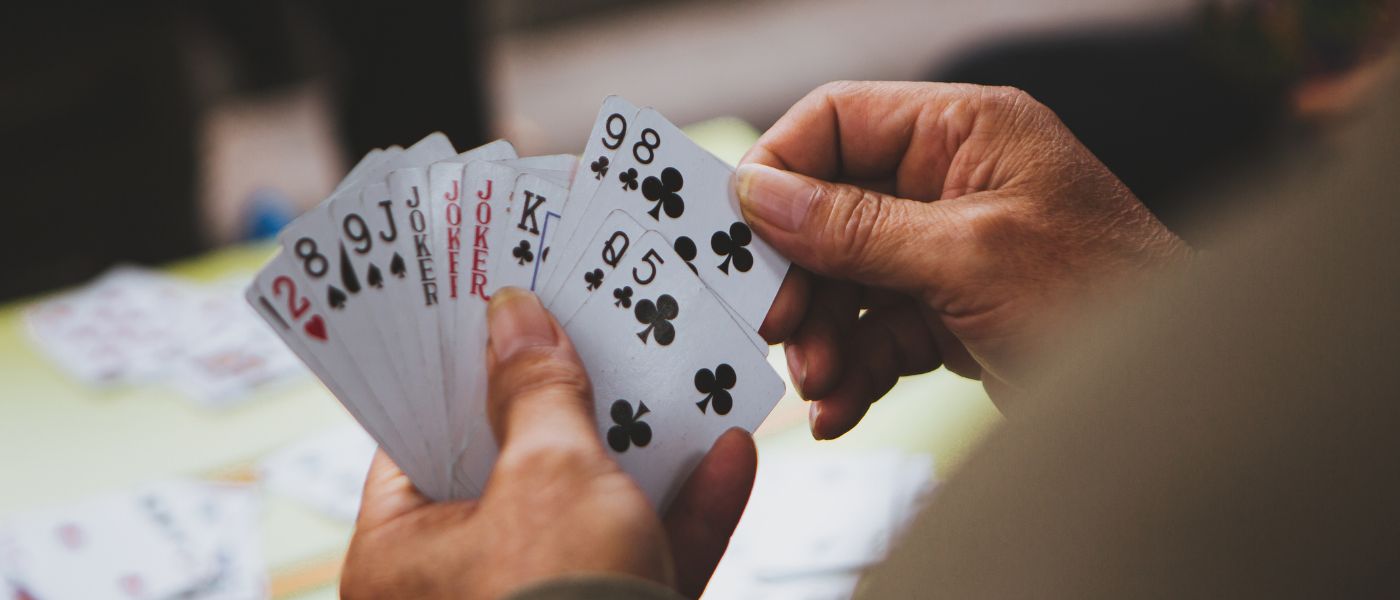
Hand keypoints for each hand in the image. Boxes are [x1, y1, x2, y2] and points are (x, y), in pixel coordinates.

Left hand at [341, 288, 756, 599]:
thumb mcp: (549, 475)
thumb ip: (538, 392)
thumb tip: (516, 319)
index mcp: (406, 557)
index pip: (418, 440)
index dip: (458, 371)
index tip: (491, 314)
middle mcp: (466, 588)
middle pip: (514, 467)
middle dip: (566, 400)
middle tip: (587, 326)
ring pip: (595, 509)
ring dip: (642, 445)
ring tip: (673, 375)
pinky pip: (650, 554)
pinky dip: (689, 507)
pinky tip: (728, 453)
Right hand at [739, 81, 1190, 435]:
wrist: (1179, 400)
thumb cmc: (1110, 300)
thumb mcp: (969, 258)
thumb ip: (857, 226)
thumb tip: (761, 195)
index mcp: (965, 132)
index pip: (836, 122)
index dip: (778, 171)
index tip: (738, 234)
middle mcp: (950, 183)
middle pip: (828, 212)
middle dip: (799, 278)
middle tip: (778, 330)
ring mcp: (948, 253)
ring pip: (844, 282)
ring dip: (821, 337)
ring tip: (820, 383)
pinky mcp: (950, 316)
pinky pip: (874, 335)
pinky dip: (852, 372)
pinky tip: (839, 409)